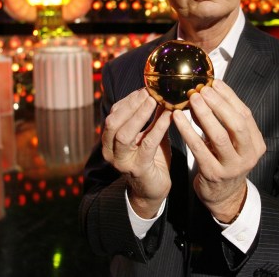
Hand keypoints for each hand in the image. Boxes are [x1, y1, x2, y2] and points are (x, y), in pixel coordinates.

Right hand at [101, 88, 172, 217]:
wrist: (152, 190)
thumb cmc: (151, 160)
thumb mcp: (148, 135)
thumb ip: (151, 118)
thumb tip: (161, 94)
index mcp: (110, 140)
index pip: (114, 114)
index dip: (129, 100)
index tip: (145, 88)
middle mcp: (110, 151)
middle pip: (114, 122)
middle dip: (131, 105)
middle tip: (149, 92)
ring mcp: (122, 161)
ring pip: (124, 134)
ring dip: (140, 115)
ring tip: (155, 101)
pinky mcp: (138, 168)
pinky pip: (147, 145)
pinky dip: (157, 128)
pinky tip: (168, 116)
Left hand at [173, 79, 265, 222]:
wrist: (223, 196)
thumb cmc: (225, 161)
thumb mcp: (232, 142)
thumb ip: (223, 120)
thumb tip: (206, 91)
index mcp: (256, 143)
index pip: (245, 114)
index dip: (229, 97)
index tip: (214, 82)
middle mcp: (248, 155)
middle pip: (236, 124)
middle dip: (219, 104)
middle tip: (202, 89)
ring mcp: (231, 166)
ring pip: (219, 136)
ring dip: (204, 115)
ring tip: (192, 99)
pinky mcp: (213, 174)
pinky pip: (199, 149)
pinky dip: (187, 131)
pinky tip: (177, 118)